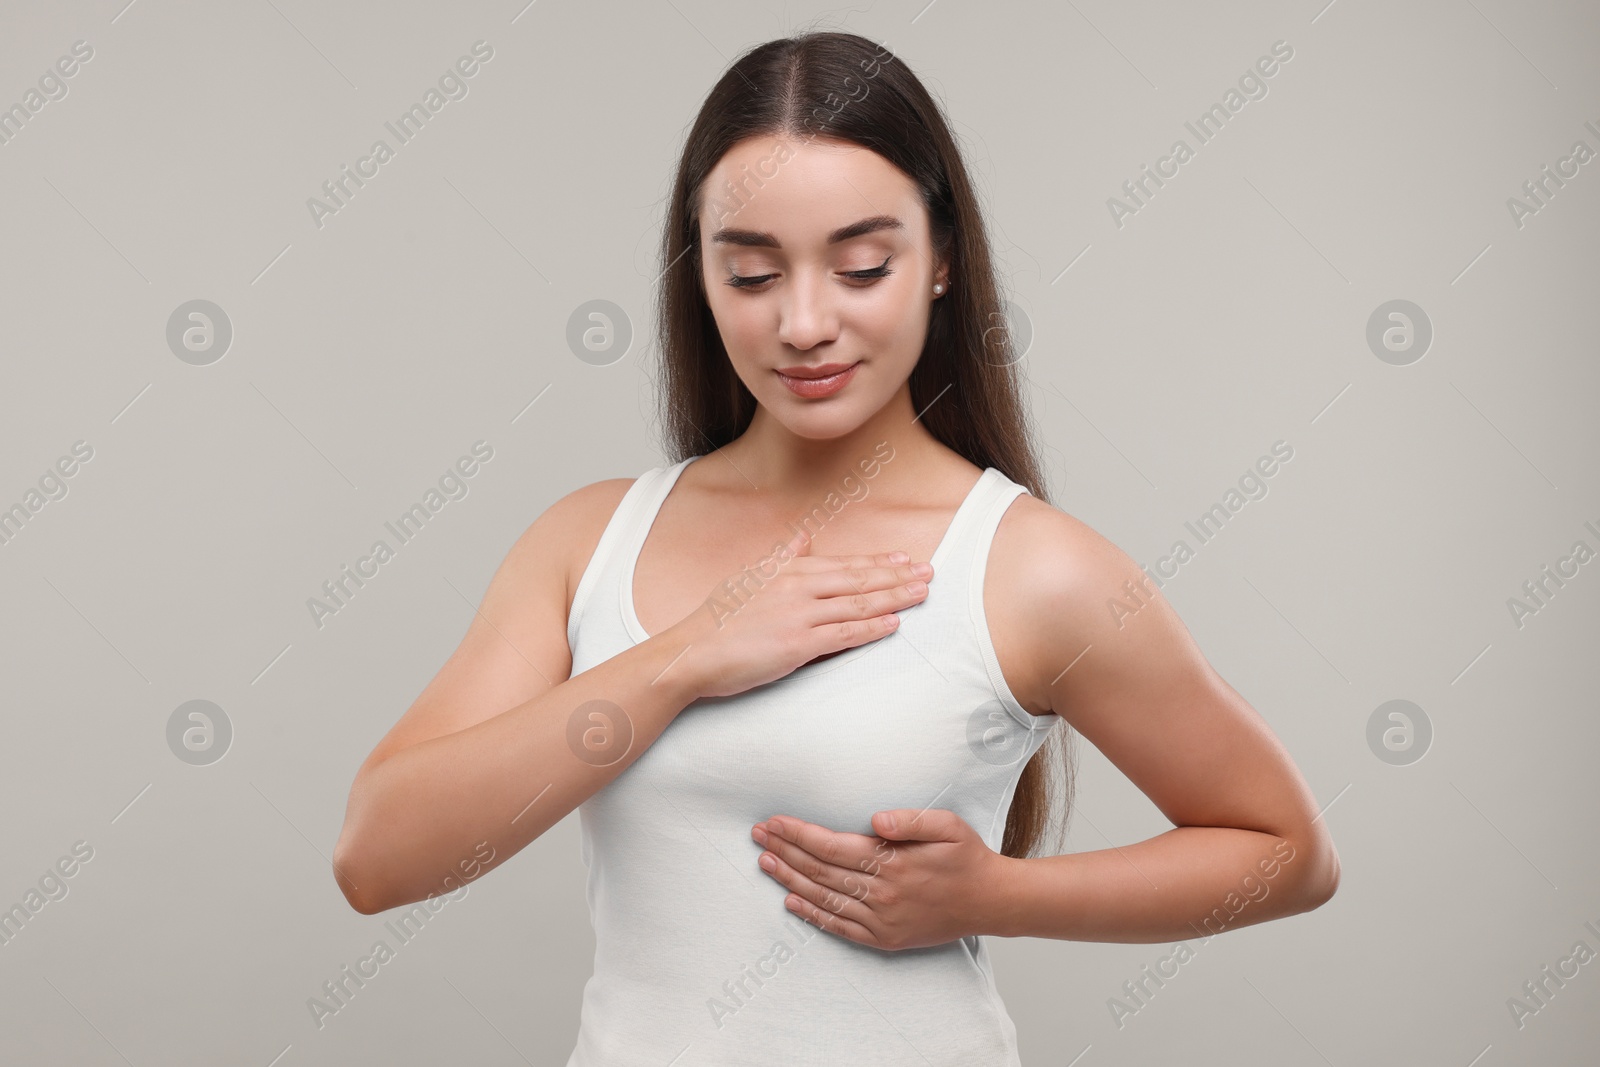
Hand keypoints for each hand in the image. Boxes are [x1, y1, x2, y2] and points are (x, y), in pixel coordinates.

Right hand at [667, 526, 933, 699]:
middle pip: (858, 581)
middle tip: (928, 573)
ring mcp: (799, 616)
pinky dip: (871, 628)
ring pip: (857, 605)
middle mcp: (797, 588)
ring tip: (921, 594)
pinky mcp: (798, 645)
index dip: (877, 563)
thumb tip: (803, 538)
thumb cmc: (717, 619)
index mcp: (787, 571)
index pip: (843, 565)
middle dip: (896, 576)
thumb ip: (781, 557)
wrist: (692, 653)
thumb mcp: (749, 577)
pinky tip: (894, 624)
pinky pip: (843, 635)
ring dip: (894, 599)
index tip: (904, 560)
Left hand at [750, 808, 1005, 950]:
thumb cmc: (966, 857)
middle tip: (759, 836)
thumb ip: (910, 819)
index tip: (775, 822)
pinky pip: (840, 926)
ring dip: (790, 880)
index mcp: (892, 862)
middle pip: (820, 870)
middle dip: (785, 851)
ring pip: (824, 898)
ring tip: (765, 862)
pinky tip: (791, 901)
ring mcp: (881, 919)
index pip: (831, 846)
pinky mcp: (884, 938)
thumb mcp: (947, 826)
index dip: (799, 834)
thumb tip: (875, 820)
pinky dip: (812, 914)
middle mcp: (882, 893)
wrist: (990, 902)